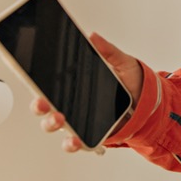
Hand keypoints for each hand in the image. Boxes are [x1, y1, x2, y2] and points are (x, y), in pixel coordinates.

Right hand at [31, 32, 143, 152]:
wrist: (150, 103)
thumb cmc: (132, 82)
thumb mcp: (122, 62)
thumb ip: (108, 51)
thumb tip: (93, 36)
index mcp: (73, 83)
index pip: (48, 82)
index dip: (35, 80)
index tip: (30, 76)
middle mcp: (70, 102)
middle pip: (44, 105)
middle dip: (39, 105)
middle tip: (42, 102)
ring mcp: (78, 120)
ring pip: (54, 124)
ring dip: (52, 123)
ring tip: (59, 119)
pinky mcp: (89, 135)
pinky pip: (75, 142)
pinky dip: (72, 143)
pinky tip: (75, 140)